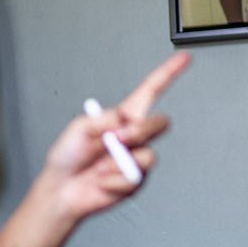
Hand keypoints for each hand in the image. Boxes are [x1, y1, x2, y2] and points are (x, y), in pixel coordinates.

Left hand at [41, 52, 190, 221]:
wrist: (62, 189)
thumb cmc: (68, 156)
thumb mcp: (79, 127)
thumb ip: (105, 119)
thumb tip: (124, 122)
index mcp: (123, 117)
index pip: (151, 91)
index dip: (169, 73)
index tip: (184, 57)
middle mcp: (134, 136)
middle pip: (160, 123)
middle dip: (141, 131)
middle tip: (116, 140)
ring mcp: (137, 158)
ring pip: (150, 154)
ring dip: (122, 160)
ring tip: (101, 166)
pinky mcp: (135, 181)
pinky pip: (135, 178)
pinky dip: (113, 180)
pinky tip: (101, 181)